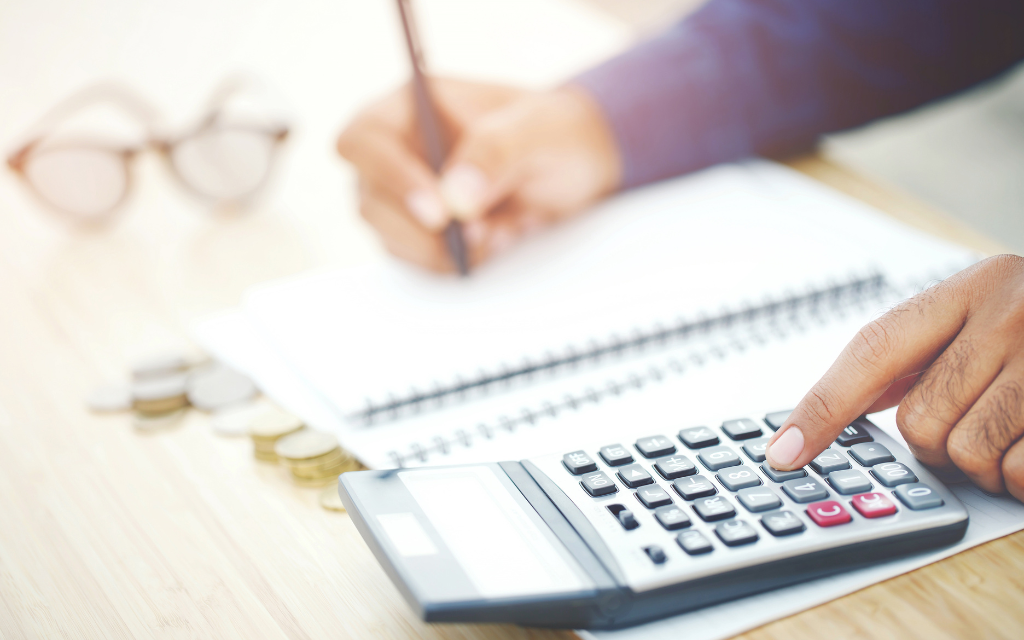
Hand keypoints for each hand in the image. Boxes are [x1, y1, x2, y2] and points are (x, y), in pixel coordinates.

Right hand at [336, 78, 620, 271]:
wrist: (575, 165)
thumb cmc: (553, 131)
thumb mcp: (537, 130)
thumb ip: (495, 151)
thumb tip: (455, 196)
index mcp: (412, 107)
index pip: (363, 141)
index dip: (389, 177)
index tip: (437, 210)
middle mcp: (398, 152)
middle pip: (371, 201)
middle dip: (423, 229)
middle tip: (478, 232)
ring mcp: (406, 197)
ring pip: (391, 238)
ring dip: (442, 251)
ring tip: (498, 233)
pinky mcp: (423, 233)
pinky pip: (419, 261)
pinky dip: (456, 262)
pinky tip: (495, 242)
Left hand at [766, 255, 1023, 500]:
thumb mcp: (979, 313)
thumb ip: (910, 355)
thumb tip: (825, 408)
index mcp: (970, 289)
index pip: (872, 352)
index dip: (822, 409)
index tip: (783, 454)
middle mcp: (1012, 313)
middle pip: (921, 422)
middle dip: (937, 441)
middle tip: (970, 419)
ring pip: (970, 453)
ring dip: (982, 462)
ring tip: (1011, 428)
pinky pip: (1022, 473)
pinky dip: (1022, 477)